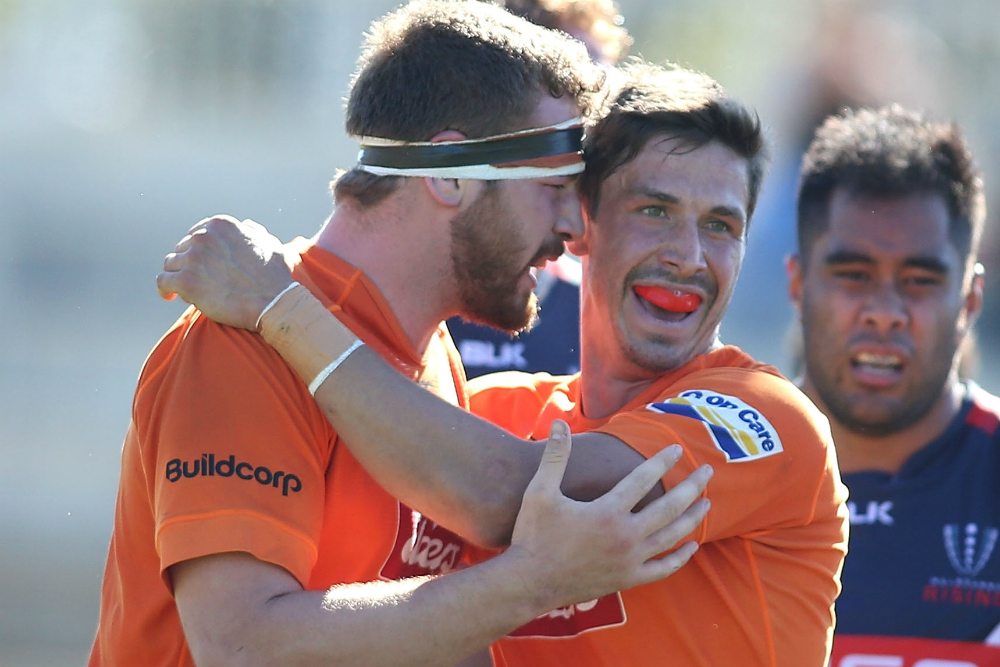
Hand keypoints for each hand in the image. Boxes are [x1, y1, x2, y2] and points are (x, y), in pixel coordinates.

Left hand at [156, 215, 292, 329]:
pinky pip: (163, 281)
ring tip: (190, 291)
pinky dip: (165, 289)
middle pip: (183, 249)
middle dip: (190, 264)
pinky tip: (170, 296)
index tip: (203, 264)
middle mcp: (203, 237)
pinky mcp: (186, 281)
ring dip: (178, 276)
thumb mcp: (268, 243)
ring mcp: (193, 259)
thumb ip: (251, 231)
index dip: (199, 251)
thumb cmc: (274, 275)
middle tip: (203, 282)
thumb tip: (245, 225)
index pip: (196, 233)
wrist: (274, 302)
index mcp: (220, 225)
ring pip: (171, 264)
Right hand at [506, 420, 711, 610]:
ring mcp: (629, 560)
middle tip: (709, 471)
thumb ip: (555, 456)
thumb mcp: (540, 492)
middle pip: (670, 507)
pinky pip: (662, 569)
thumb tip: (560, 423)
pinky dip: (680, 557)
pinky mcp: (627, 579)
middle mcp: (625, 536)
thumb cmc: (533, 535)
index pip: (644, 479)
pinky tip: (691, 545)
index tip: (678, 448)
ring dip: (692, 518)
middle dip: (692, 487)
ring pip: (672, 536)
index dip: (662, 461)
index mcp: (607, 512)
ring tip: (708, 503)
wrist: (529, 582)